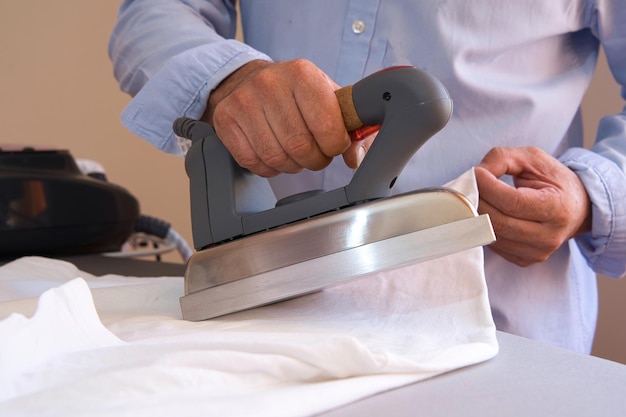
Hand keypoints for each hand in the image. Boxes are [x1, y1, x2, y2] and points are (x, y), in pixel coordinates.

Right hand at [202, 59, 366, 176]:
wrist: (246, 80)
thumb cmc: (294, 93)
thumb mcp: (327, 97)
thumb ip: (352, 126)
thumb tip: (356, 157)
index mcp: (302, 74)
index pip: (327, 125)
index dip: (335, 145)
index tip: (334, 144)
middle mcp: (270, 84)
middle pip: (300, 147)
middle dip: (314, 159)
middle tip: (315, 153)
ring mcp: (244, 102)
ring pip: (276, 158)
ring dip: (291, 165)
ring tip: (294, 152)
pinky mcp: (225, 121)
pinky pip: (254, 163)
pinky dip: (268, 168)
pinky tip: (273, 152)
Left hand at [475, 147, 591, 266]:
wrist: (577, 209)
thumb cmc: (553, 181)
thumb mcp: (532, 159)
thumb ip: (502, 159)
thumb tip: (474, 175)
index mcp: (557, 208)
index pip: (512, 202)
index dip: (488, 187)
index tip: (475, 173)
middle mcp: (549, 236)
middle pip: (497, 221)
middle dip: (476, 201)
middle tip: (468, 186)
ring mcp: (537, 252)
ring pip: (491, 235)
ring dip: (475, 215)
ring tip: (474, 198)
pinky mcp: (524, 260)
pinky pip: (492, 245)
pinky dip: (483, 228)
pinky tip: (485, 214)